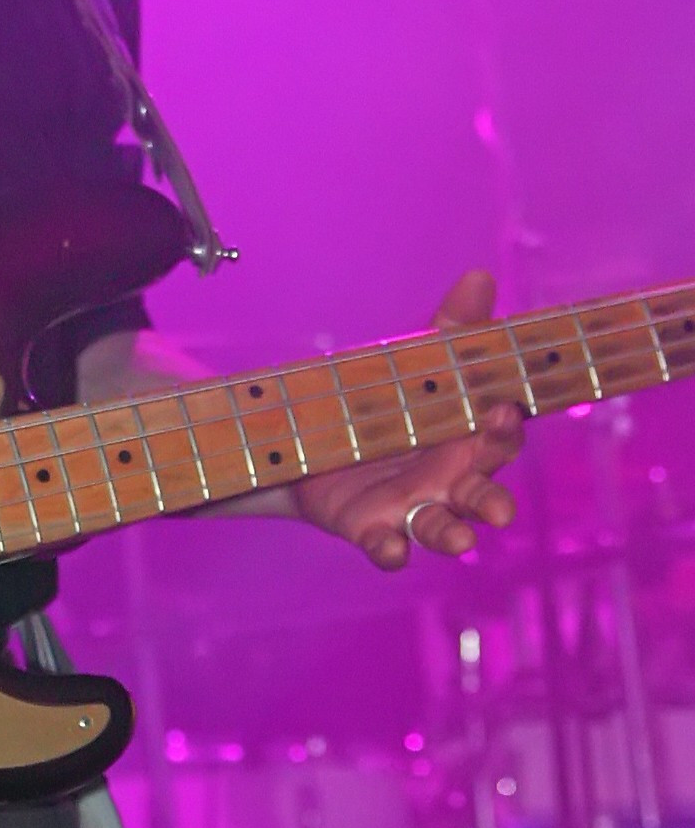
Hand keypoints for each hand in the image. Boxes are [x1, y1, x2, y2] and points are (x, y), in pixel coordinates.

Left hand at [294, 267, 523, 570]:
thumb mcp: (418, 363)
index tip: (502, 410)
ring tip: (462, 540)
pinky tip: (391, 551)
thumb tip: (479, 276)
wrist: (323, 440)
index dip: (503, 428)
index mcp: (468, 440)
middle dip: (491, 499)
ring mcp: (414, 507)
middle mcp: (451, 480)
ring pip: (442, 527)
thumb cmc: (394, 404)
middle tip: (501, 508)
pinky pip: (386, 545)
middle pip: (481, 490)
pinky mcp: (374, 526)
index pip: (499, 436)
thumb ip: (450, 327)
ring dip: (453, 534)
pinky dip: (390, 550)